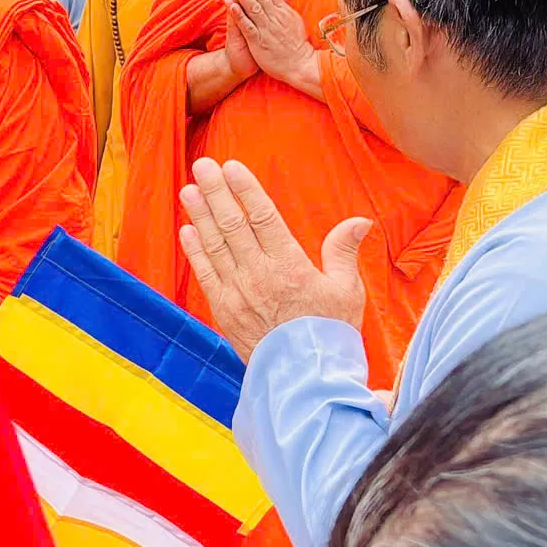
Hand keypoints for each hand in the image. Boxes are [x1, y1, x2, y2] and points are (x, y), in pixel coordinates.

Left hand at [176, 157, 369, 359]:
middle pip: (232, 224)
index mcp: (290, 266)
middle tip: (202, 166)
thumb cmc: (330, 334)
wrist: (306, 380)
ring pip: (214, 245)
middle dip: (216, 192)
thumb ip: (343, 252)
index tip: (232, 167)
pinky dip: (195, 251)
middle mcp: (258, 275)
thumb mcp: (347, 291)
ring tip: (189, 190)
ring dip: (200, 215)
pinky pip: (205, 274)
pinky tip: (187, 230)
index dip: (245, 189)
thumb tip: (359, 221)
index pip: (262, 217)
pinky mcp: (224, 311)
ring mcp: (237, 293)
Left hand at [225, 0, 310, 92]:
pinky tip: (231, 5)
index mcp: (282, 11)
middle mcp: (275, 17)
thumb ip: (287, 3)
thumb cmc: (295, 43)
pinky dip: (239, 15)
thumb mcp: (294, 19)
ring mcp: (267, 28)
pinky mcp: (260, 41)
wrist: (300, 65)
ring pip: (253, 7)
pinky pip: (248, 26)